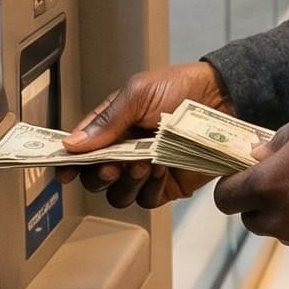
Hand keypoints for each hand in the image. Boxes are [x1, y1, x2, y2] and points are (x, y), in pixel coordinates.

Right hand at [66, 60, 232, 209]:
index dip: (70, 163)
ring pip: (118, 195)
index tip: (64, 172)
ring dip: (126, 183)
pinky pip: (147, 200)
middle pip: (95, 178)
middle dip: (98, 176)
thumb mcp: (138, 93)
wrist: (223, 98)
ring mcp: (145, 171)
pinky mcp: (167, 186)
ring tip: (143, 164)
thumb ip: (107, 120)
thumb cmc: (181, 88)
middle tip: (111, 166)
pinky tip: (161, 170)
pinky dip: (149, 189)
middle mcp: (125, 152)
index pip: (82, 151)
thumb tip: (73, 144)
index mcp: (113, 127)